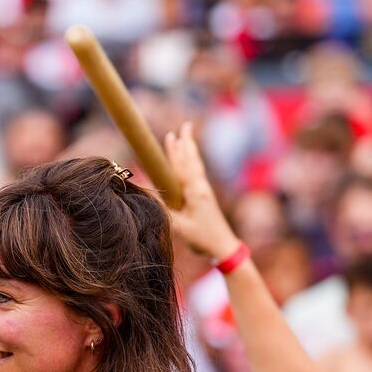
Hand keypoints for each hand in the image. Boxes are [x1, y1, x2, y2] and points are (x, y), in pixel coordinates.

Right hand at [161, 122, 241, 263]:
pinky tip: (190, 159)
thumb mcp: (180, 226)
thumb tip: (147, 194)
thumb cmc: (202, 238)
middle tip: (184, 126)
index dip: (174, 151)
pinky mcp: (205, 195)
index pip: (181, 167)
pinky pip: (197, 172)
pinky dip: (192, 161)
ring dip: (190, 149)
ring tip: (186, 136)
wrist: (224, 245)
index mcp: (195, 192)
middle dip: (186, 143)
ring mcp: (205, 190)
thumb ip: (163, 210)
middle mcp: (201, 187)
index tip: (170, 135)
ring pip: (196, 164)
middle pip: (191, 160)